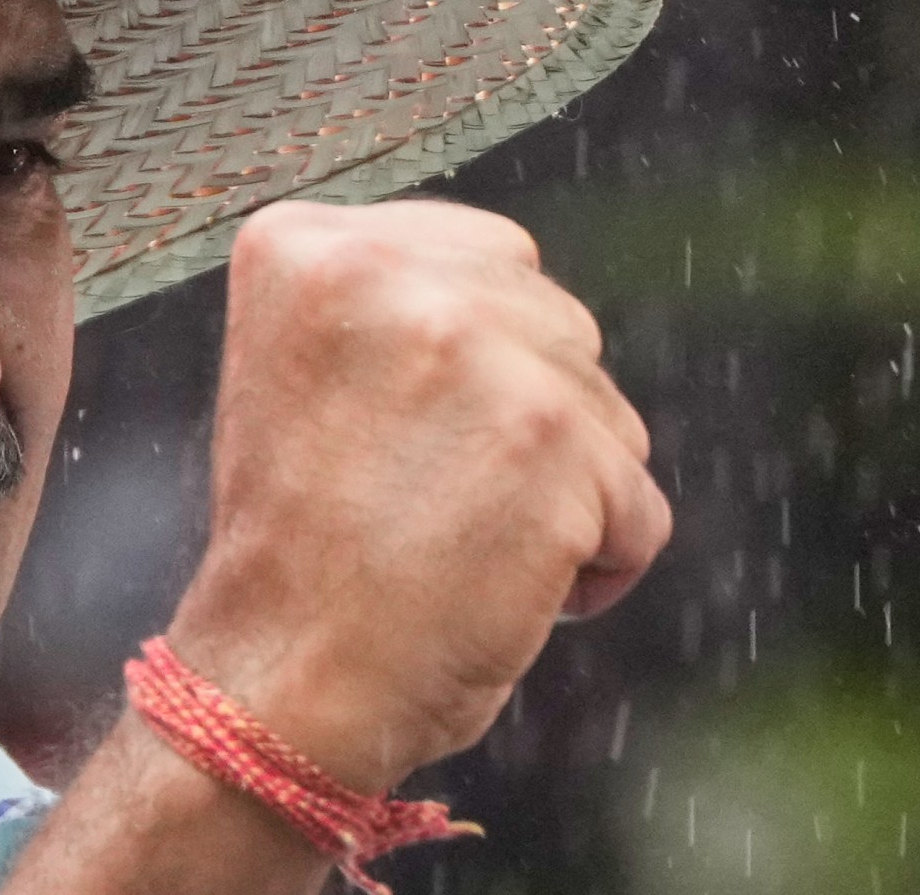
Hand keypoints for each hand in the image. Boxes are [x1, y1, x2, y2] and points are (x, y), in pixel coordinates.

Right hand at [164, 199, 668, 795]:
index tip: (403, 431)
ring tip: (458, 539)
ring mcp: (474, 346)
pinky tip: (507, 586)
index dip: (467, 361)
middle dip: (522, 412)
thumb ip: (387, 303)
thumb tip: (509, 289)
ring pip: (605, 408)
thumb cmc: (294, 547)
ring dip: (562, 487)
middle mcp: (387, 270)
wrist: (281, 673)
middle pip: (553, 320)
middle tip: (425, 490)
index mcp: (306, 245)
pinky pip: (639, 506)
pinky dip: (597, 563)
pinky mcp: (553, 435)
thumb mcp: (299, 367)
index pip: (479, 256)